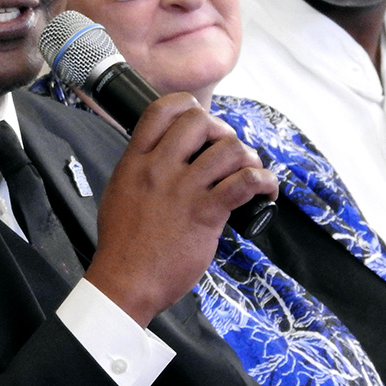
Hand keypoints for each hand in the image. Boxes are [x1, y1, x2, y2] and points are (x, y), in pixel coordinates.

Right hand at [83, 92, 276, 326]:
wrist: (126, 280)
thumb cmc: (122, 243)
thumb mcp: (119, 191)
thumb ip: (140, 168)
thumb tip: (162, 156)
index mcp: (135, 161)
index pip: (160, 110)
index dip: (186, 105)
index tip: (200, 122)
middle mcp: (158, 169)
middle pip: (198, 120)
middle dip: (220, 130)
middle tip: (225, 150)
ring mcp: (182, 190)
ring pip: (228, 148)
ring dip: (247, 156)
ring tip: (248, 171)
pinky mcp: (205, 214)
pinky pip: (244, 183)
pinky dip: (264, 181)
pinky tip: (265, 191)